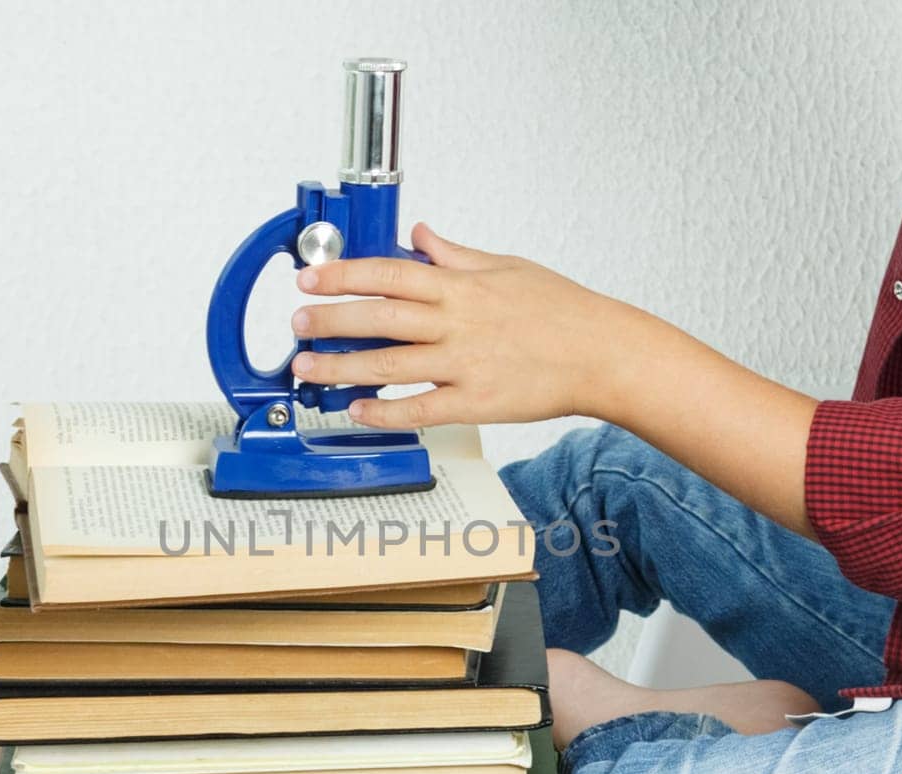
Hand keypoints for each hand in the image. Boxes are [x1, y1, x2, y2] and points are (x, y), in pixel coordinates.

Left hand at [289, 223, 646, 427]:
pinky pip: (420, 409)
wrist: (603, 355)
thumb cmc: (563, 312)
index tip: (310, 277)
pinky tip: (357, 409)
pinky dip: (384, 410)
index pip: (390, 272)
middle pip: (380, 317)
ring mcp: (465, 364)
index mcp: (462, 286)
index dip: (344, 274)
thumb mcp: (508, 268)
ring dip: (341, 367)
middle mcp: (458, 323)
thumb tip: (421, 235)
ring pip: (389, 365)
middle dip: (331, 319)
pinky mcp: (476, 402)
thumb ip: (457, 255)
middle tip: (297, 322)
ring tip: (307, 368)